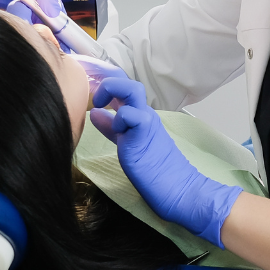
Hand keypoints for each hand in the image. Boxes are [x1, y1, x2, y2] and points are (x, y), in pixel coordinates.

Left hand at [90, 76, 240, 245]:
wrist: (180, 189)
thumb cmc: (155, 171)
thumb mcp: (128, 143)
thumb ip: (112, 128)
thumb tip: (95, 113)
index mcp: (140, 115)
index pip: (123, 87)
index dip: (105, 82)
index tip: (90, 91)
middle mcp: (144, 114)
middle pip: (126, 80)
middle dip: (105, 82)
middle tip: (94, 99)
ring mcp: (146, 122)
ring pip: (131, 89)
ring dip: (112, 91)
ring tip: (100, 107)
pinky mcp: (145, 135)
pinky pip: (131, 115)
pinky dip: (119, 118)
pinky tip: (116, 132)